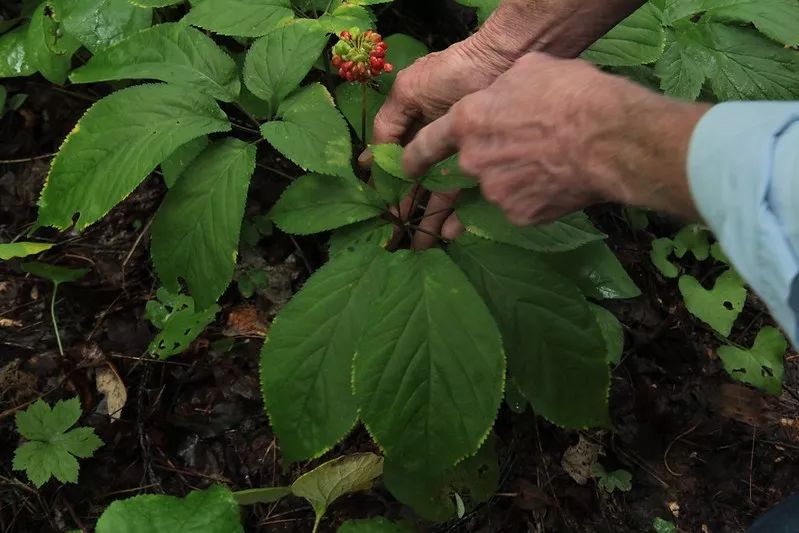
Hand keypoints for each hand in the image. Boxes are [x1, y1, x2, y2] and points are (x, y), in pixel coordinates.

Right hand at [369, 29, 517, 247]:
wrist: (503, 64)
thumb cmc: (451, 74)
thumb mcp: (410, 91)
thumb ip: (389, 123)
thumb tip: (371, 159)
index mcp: (415, 122)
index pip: (397, 159)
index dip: (388, 181)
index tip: (379, 204)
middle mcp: (437, 141)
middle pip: (418, 180)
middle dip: (407, 205)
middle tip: (398, 233)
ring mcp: (459, 153)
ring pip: (440, 190)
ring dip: (430, 215)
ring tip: (422, 243)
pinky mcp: (482, 162)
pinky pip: (466, 191)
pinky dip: (457, 212)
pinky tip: (448, 231)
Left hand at [403, 52, 708, 227]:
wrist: (609, 139)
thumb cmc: (571, 94)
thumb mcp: (528, 71)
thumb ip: (500, 89)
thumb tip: (499, 94)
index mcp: (467, 121)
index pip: (425, 144)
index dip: (413, 158)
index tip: (406, 169)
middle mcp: (472, 160)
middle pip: (464, 169)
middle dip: (481, 166)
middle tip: (510, 160)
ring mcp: (494, 192)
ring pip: (493, 189)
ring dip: (510, 182)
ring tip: (541, 171)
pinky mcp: (518, 216)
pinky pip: (518, 208)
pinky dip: (531, 200)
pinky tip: (554, 186)